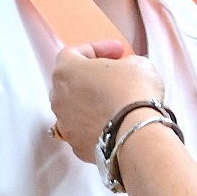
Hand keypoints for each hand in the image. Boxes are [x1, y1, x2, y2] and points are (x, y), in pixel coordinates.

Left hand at [50, 41, 168, 164]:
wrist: (137, 133)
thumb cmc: (132, 94)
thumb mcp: (137, 64)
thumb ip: (125, 63)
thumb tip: (127, 71)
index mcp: (66, 71)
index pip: (74, 53)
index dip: (98, 49)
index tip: (117, 52)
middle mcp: (59, 98)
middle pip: (70, 83)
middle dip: (91, 79)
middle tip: (114, 78)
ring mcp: (66, 125)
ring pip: (75, 110)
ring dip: (92, 105)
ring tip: (115, 105)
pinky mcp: (77, 146)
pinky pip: (84, 132)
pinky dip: (97, 127)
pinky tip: (115, 125)